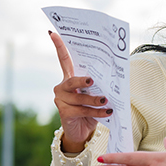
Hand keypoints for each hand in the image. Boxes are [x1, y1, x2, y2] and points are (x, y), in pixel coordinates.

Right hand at [49, 31, 110, 153]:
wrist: (83, 132)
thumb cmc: (90, 110)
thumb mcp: (95, 95)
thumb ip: (99, 86)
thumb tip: (113, 78)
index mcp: (69, 79)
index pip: (63, 60)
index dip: (59, 47)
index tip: (53, 33)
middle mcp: (62, 88)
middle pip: (72, 80)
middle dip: (82, 80)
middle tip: (92, 80)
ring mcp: (61, 100)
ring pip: (79, 98)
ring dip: (95, 100)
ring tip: (106, 101)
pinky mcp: (64, 113)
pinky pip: (82, 110)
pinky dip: (96, 111)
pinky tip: (107, 112)